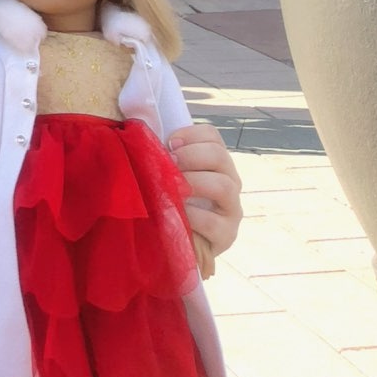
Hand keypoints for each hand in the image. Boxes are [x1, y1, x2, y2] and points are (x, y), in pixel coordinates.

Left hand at [168, 123, 242, 260]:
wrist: (175, 244)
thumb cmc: (169, 202)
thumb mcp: (168, 175)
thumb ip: (165, 155)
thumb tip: (144, 132)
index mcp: (217, 163)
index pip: (213, 136)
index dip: (189, 134)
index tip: (168, 143)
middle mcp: (230, 182)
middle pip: (220, 156)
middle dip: (190, 156)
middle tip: (169, 163)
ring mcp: (232, 210)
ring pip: (223, 186)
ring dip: (192, 183)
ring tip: (172, 188)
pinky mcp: (226, 236)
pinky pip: (212, 222)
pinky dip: (190, 215)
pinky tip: (175, 213)